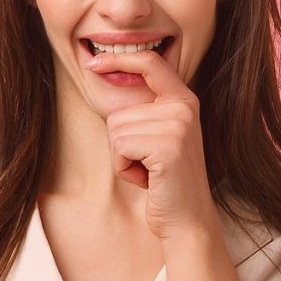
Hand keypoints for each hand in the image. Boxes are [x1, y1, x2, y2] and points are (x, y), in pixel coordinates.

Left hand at [86, 48, 222, 241]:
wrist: (187, 220)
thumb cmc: (165, 182)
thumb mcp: (159, 137)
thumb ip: (144, 110)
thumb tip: (108, 75)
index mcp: (184, 100)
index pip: (150, 62)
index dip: (118, 59)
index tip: (94, 62)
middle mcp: (184, 107)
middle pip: (118, 112)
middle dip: (122, 145)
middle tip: (149, 165)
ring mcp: (178, 125)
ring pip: (116, 131)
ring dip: (123, 159)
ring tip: (149, 172)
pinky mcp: (167, 145)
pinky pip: (119, 147)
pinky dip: (124, 169)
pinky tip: (147, 180)